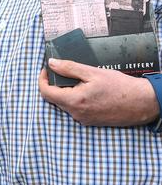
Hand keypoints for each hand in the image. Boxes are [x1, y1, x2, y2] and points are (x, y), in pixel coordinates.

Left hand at [38, 58, 158, 125]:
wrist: (142, 103)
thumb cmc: (120, 86)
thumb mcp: (92, 72)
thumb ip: (69, 68)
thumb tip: (51, 63)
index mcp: (74, 101)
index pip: (45, 92)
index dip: (42, 79)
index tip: (47, 69)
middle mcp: (76, 114)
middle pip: (54, 98)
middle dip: (55, 84)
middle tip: (63, 71)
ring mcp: (83, 119)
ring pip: (65, 103)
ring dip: (66, 91)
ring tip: (79, 79)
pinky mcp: (91, 121)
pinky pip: (75, 109)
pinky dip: (75, 98)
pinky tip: (87, 89)